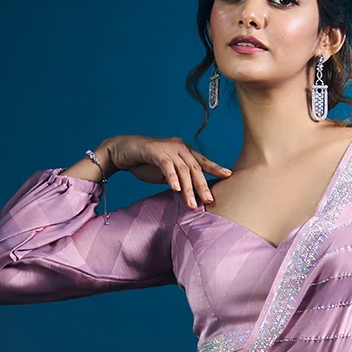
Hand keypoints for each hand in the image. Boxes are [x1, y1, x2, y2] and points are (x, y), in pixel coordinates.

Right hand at [102, 135, 230, 204]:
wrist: (123, 151)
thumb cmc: (146, 162)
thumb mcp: (167, 172)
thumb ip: (180, 178)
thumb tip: (193, 193)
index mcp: (184, 151)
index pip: (202, 161)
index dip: (215, 167)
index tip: (228, 175)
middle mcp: (179, 147)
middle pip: (195, 168)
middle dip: (202, 185)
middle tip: (209, 200)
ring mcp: (167, 148)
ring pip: (183, 169)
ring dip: (188, 188)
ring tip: (192, 204)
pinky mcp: (155, 151)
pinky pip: (167, 166)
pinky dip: (172, 178)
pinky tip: (176, 189)